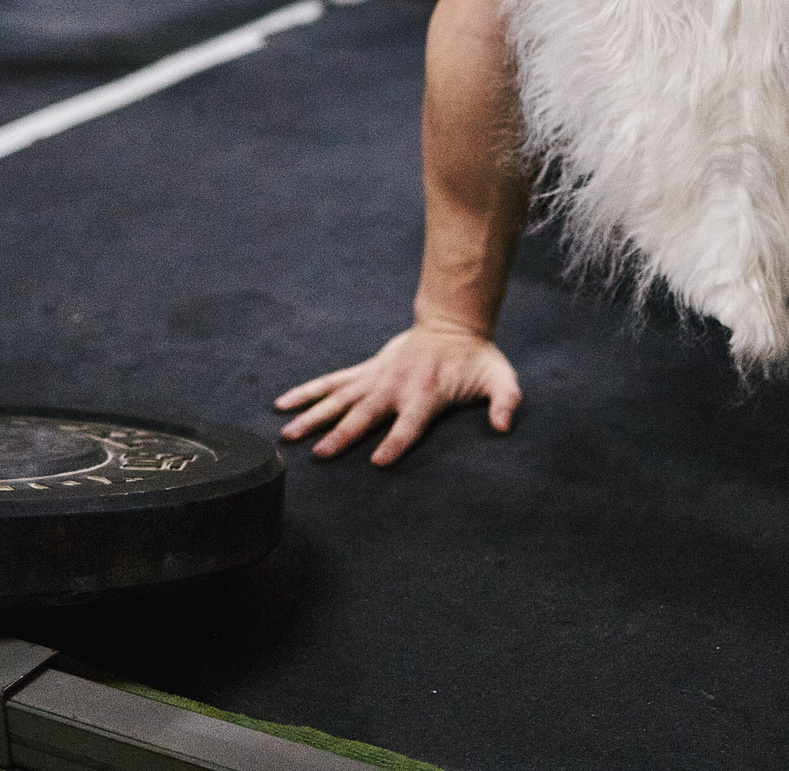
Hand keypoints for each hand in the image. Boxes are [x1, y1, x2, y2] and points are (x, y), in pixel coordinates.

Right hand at [273, 320, 520, 464]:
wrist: (452, 325)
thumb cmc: (476, 360)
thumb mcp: (500, 379)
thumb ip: (505, 402)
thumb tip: (504, 426)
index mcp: (425, 394)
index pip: (409, 425)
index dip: (396, 443)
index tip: (379, 462)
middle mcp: (395, 387)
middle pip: (364, 414)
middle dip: (341, 434)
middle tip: (319, 454)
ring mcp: (376, 377)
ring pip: (338, 399)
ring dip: (312, 416)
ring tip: (287, 434)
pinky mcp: (365, 370)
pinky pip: (331, 382)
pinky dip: (306, 391)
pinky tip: (283, 404)